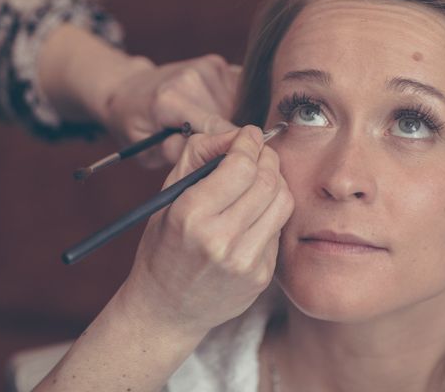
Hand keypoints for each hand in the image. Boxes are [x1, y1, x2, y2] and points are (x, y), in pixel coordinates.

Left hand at [105, 54, 239, 167]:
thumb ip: (180, 153)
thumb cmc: (137, 126)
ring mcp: (206, 67)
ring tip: (202, 126)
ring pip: (236, 107)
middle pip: (228, 118)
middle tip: (206, 144)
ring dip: (226, 120)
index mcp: (169, 100)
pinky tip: (211, 111)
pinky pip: (238, 93)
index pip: (214, 126)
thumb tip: (216, 151)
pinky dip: (231, 106)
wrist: (129, 90)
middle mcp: (190, 78)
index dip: (230, 145)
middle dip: (223, 136)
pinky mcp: (217, 64)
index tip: (239, 161)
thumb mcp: (147, 152)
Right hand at [117, 126, 293, 335]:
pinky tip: (254, 212)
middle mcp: (220, 240)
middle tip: (258, 151)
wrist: (167, 309)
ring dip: (276, 180)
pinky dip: (270, 211)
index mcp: (190, 216)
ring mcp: (244, 261)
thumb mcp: (167, 199)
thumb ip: (197, 158)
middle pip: (267, 180)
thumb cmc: (162, 249)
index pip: (240, 166)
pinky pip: (278, 228)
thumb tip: (232, 134)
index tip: (248, 134)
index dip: (248, 142)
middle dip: (267, 157)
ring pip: (283, 202)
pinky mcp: (261, 277)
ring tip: (260, 178)